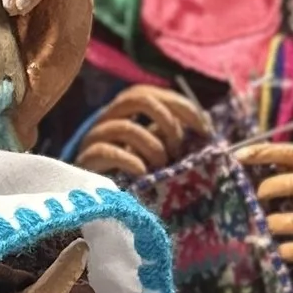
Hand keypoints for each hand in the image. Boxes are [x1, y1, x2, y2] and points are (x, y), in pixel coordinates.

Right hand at [76, 84, 210, 182]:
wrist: (94, 198)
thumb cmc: (131, 174)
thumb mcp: (156, 151)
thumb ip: (173, 137)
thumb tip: (205, 124)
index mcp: (126, 111)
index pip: (153, 93)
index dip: (182, 106)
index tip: (205, 129)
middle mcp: (109, 118)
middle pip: (137, 98)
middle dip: (165, 121)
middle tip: (177, 148)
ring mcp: (95, 137)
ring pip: (125, 127)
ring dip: (152, 147)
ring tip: (161, 167)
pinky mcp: (86, 159)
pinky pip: (108, 151)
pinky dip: (131, 162)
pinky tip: (143, 174)